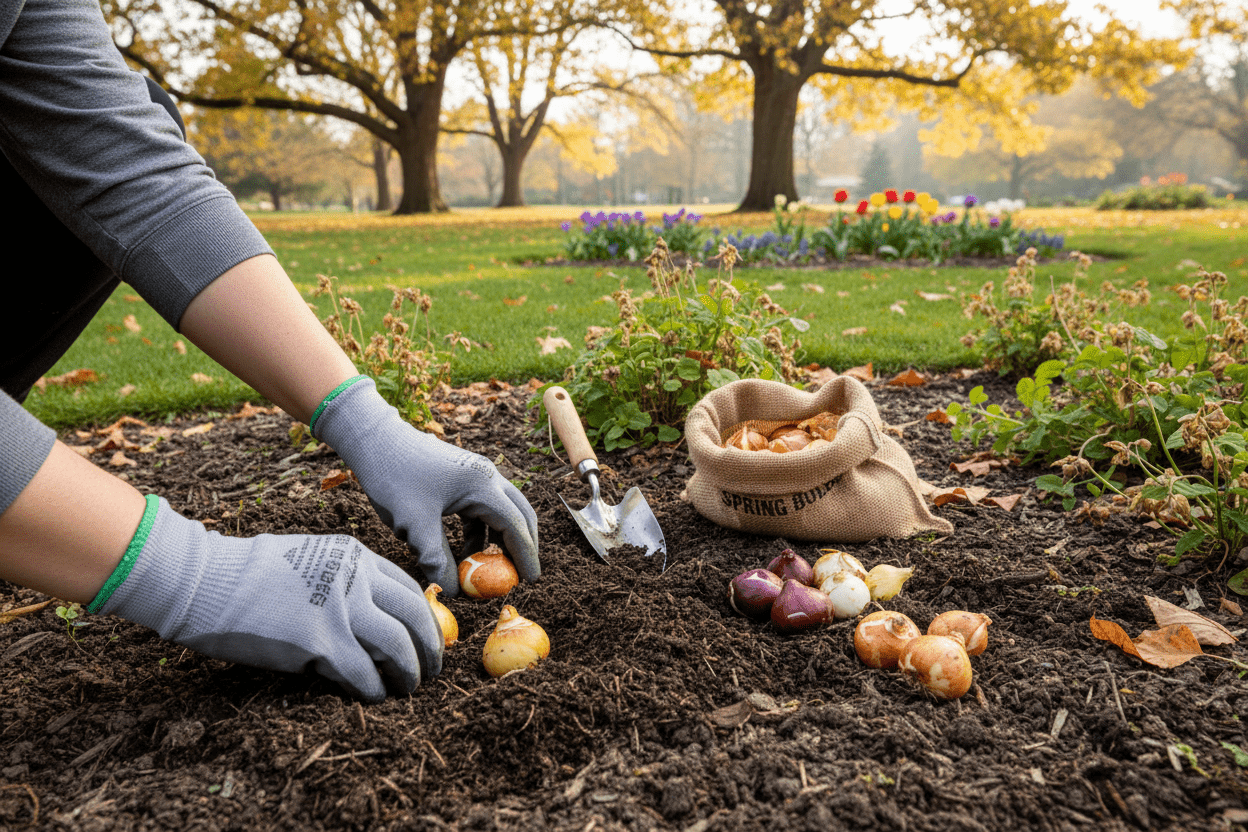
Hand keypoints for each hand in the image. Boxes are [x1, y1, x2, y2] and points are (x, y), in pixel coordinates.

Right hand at [96, 496, 441, 701]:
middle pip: (415, 616)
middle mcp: (355, 578)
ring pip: (398, 647)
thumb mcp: (309, 560)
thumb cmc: (246, 574)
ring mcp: (340, 609)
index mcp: (354, 556)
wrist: (202, 581)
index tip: (427, 637)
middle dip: (430, 647)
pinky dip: (374, 690)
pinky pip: (364, 673)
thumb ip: (343, 580)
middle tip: (432, 669)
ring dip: (409, 673)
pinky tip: (373, 697)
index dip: (424, 617)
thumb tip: (372, 615)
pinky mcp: (320, 642)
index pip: (408, 588)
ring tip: (409, 688)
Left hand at [312, 376, 539, 596]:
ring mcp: (475, 475)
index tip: (530, 581)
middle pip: (520, 515)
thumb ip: (436, 559)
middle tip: (519, 577)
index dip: (525, 556)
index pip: (516, 526)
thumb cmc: (394, 478)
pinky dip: (479, 532)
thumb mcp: (414, 525)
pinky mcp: (462, 477)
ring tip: (487, 570)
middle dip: (522, 546)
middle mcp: (487, 477)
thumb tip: (456, 592)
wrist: (375, 440)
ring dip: (498, 540)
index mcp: (483, 485)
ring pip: (501, 512)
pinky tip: (462, 552)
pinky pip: (481, 509)